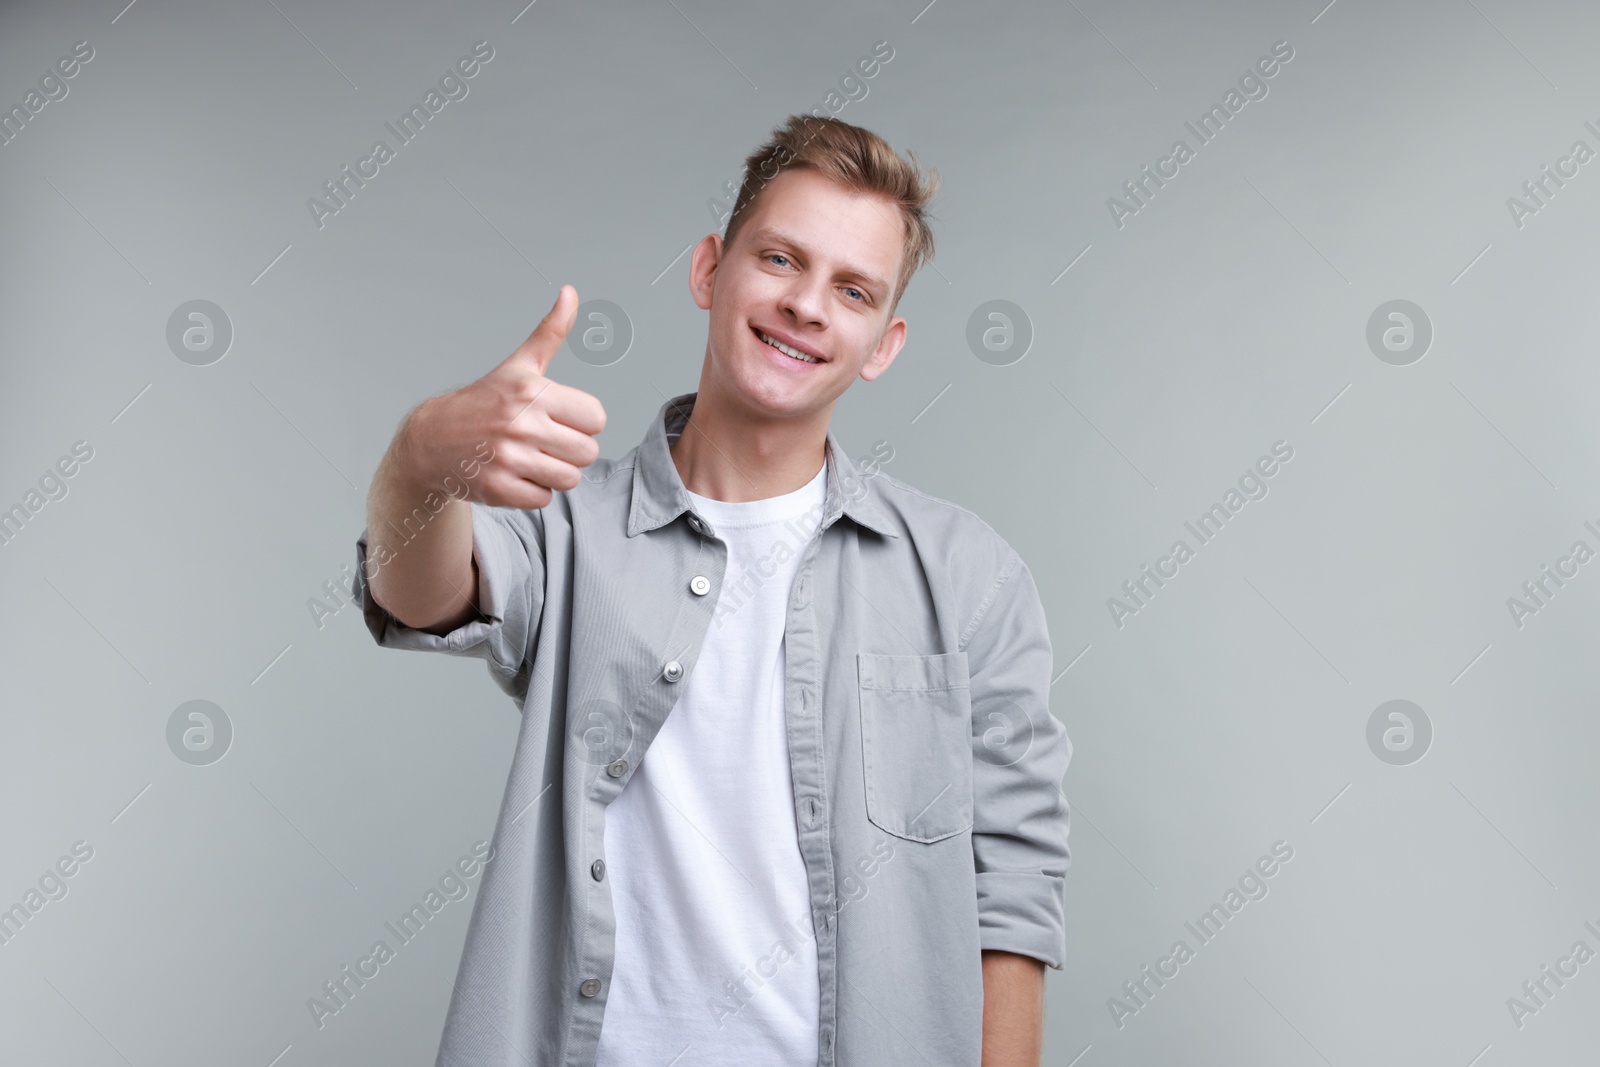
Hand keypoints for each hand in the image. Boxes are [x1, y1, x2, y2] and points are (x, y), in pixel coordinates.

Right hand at [402, 284, 606, 509]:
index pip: (596, 418)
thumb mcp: (518, 366)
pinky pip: (544, 499)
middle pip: (588, 453)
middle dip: (570, 450)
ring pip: (569, 479)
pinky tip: (513, 475)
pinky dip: (534, 491)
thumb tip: (570, 292)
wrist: (431, 441)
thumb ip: (550, 332)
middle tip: (543, 441)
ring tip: (530, 458)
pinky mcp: (498, 489)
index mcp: (532, 392)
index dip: (582, 422)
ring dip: (554, 473)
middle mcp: (520, 424)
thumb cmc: (484, 402)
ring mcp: (508, 459)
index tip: (558, 418)